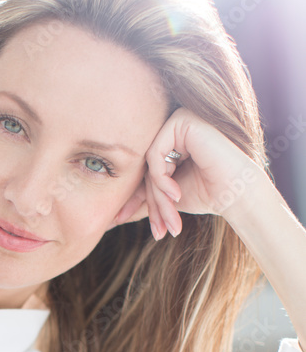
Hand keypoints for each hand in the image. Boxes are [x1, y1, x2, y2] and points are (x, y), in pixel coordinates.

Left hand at [112, 107, 270, 238]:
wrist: (239, 194)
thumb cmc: (209, 194)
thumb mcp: (166, 197)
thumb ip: (143, 198)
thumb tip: (112, 215)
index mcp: (169, 140)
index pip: (142, 170)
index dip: (134, 198)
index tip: (120, 219)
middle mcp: (172, 127)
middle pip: (144, 167)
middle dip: (151, 202)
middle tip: (158, 230)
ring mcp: (178, 121)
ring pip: (148, 163)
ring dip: (158, 195)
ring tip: (171, 218)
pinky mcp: (182, 121)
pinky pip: (155, 155)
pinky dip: (161, 179)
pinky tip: (177, 194)